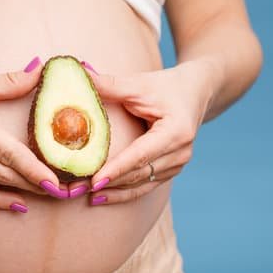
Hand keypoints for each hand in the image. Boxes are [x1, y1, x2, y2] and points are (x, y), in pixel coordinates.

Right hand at [0, 57, 61, 211]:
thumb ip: (8, 81)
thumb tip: (39, 72)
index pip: (9, 154)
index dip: (35, 170)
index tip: (56, 183)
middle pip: (4, 175)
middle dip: (35, 185)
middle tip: (62, 192)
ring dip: (20, 193)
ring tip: (46, 197)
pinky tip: (15, 203)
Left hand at [80, 60, 215, 204]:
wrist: (195, 91)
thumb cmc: (166, 86)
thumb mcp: (140, 84)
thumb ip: (110, 85)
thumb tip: (80, 76)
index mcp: (176, 131)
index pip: (141, 155)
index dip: (117, 169)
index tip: (94, 181)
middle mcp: (181, 152)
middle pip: (140, 173)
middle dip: (109, 183)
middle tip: (77, 189)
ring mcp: (178, 164)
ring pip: (142, 184)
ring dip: (114, 191)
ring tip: (84, 195)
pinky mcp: (171, 169)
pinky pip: (146, 185)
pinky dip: (124, 192)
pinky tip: (101, 196)